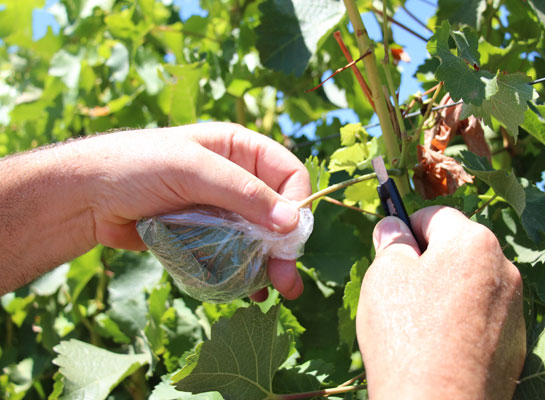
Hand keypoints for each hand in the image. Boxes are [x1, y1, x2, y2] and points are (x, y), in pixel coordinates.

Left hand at [0, 123, 310, 299]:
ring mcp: (222, 210)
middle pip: (279, 213)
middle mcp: (237, 179)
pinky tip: (250, 291)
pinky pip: (236, 255)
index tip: (289, 236)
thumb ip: (243, 193)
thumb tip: (291, 223)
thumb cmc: (137, 167)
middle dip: (285, 245)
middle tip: (287, 279)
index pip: (288, 174)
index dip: (296, 204)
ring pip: (260, 239)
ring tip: (274, 291)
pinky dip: (244, 272)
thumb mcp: (192, 170)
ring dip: (269, 264)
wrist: (87, 197)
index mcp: (240, 150)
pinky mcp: (207, 236)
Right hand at [356, 206, 525, 399]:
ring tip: (417, 321)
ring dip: (444, 289)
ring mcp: (513, 307)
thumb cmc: (406, 332)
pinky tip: (438, 342)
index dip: (406, 227)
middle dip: (427, 260)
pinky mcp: (514, 341)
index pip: (435, 215)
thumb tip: (392, 226)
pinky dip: (461, 319)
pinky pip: (481, 315)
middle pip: (457, 249)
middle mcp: (503, 268)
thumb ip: (391, 241)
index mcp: (473, 242)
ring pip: (469, 282)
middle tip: (398, 288)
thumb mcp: (385, 275)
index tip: (390, 247)